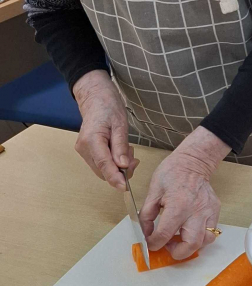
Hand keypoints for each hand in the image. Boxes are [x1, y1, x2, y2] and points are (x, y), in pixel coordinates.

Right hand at [73, 70, 137, 189]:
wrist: (95, 98)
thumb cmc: (108, 107)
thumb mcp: (120, 124)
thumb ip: (120, 146)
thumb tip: (123, 166)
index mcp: (91, 139)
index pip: (103, 165)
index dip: (115, 178)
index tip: (125, 187)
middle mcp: (83, 148)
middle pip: (103, 170)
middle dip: (121, 170)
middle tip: (134, 159)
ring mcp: (83, 150)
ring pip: (102, 169)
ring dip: (118, 166)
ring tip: (127, 150)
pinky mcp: (86, 151)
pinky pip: (101, 163)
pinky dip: (113, 162)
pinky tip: (120, 151)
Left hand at [141, 127, 230, 259]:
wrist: (193, 161)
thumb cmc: (172, 173)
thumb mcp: (153, 191)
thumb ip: (146, 214)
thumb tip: (145, 232)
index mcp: (177, 206)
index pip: (164, 235)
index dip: (154, 243)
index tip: (151, 243)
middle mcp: (196, 211)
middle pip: (190, 245)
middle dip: (176, 252)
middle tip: (168, 246)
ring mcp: (208, 212)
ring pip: (205, 241)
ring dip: (191, 246)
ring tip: (180, 239)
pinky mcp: (215, 211)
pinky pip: (211, 232)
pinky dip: (201, 237)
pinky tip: (190, 231)